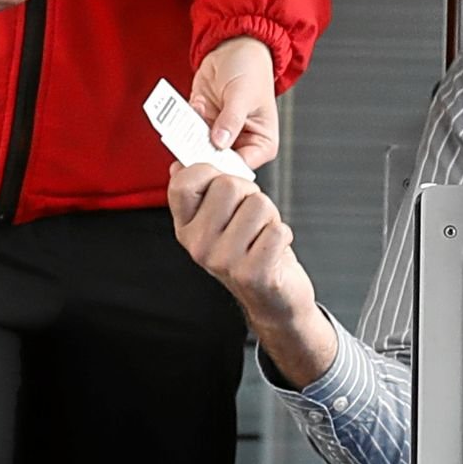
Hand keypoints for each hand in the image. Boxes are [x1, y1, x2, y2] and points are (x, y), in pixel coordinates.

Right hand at [169, 160, 339, 385]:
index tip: (222, 182)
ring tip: (262, 236)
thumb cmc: (249, 254)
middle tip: (251, 217)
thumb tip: (179, 164)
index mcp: (186, 228)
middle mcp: (199, 245)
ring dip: (269, 216)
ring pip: (258, 203)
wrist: (272, 300)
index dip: (210, 171)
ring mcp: (224, 261)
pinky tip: (273, 251)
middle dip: (249, 193)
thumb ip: (202, 193)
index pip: (184, 182)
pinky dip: (283, 235)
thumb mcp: (218, 223)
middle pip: (228, 184)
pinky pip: (277, 230)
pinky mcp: (252, 274)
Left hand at [192, 35, 278, 169]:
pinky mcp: (201, 125)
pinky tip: (197, 103)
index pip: (241, 169)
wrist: (233, 48)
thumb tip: (218, 143)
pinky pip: (186, 133)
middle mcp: (240, 145)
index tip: (205, 168)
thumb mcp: (243, 95)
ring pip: (197, 151)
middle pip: (217, 164)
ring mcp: (218, 136)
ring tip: (195, 117)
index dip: (222, 171)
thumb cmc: (250, 70)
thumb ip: (231, 120)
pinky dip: (185, 122)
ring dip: (189, 139)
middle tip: (187, 150)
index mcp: (261, 144)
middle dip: (199, 158)